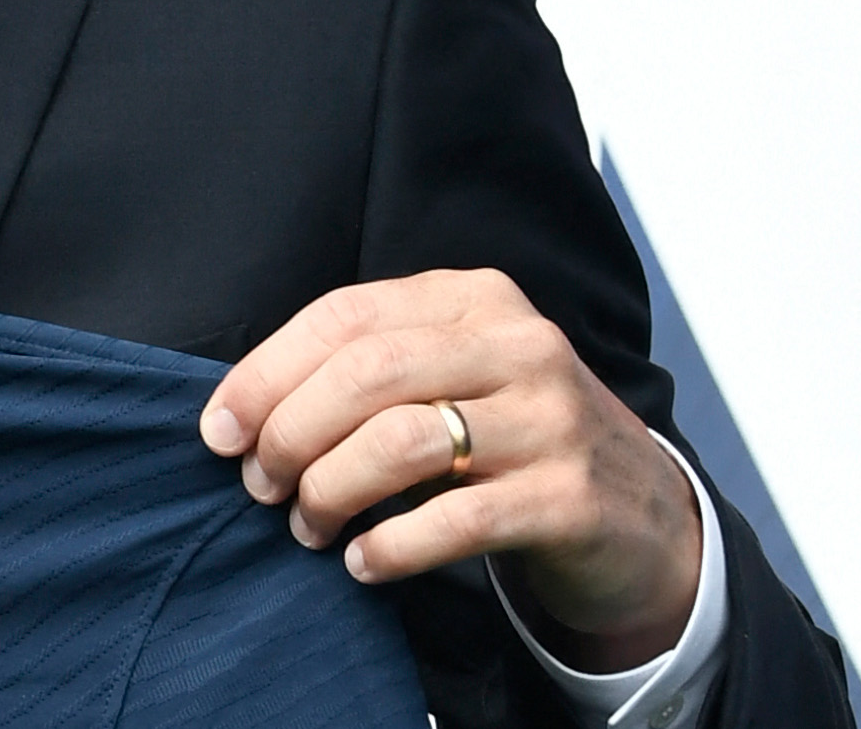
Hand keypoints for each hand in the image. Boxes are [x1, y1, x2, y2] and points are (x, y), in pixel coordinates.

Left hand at [199, 269, 702, 671]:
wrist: (641, 514)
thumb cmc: (511, 438)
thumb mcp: (451, 375)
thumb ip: (368, 371)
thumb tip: (242, 413)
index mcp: (472, 297)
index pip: (344, 316)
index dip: (267, 373)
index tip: (219, 430)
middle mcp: (517, 343)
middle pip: (366, 375)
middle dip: (291, 434)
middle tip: (261, 485)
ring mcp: (551, 417)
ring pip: (403, 441)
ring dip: (332, 491)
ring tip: (307, 527)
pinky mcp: (571, 497)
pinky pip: (457, 520)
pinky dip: (391, 546)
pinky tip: (363, 562)